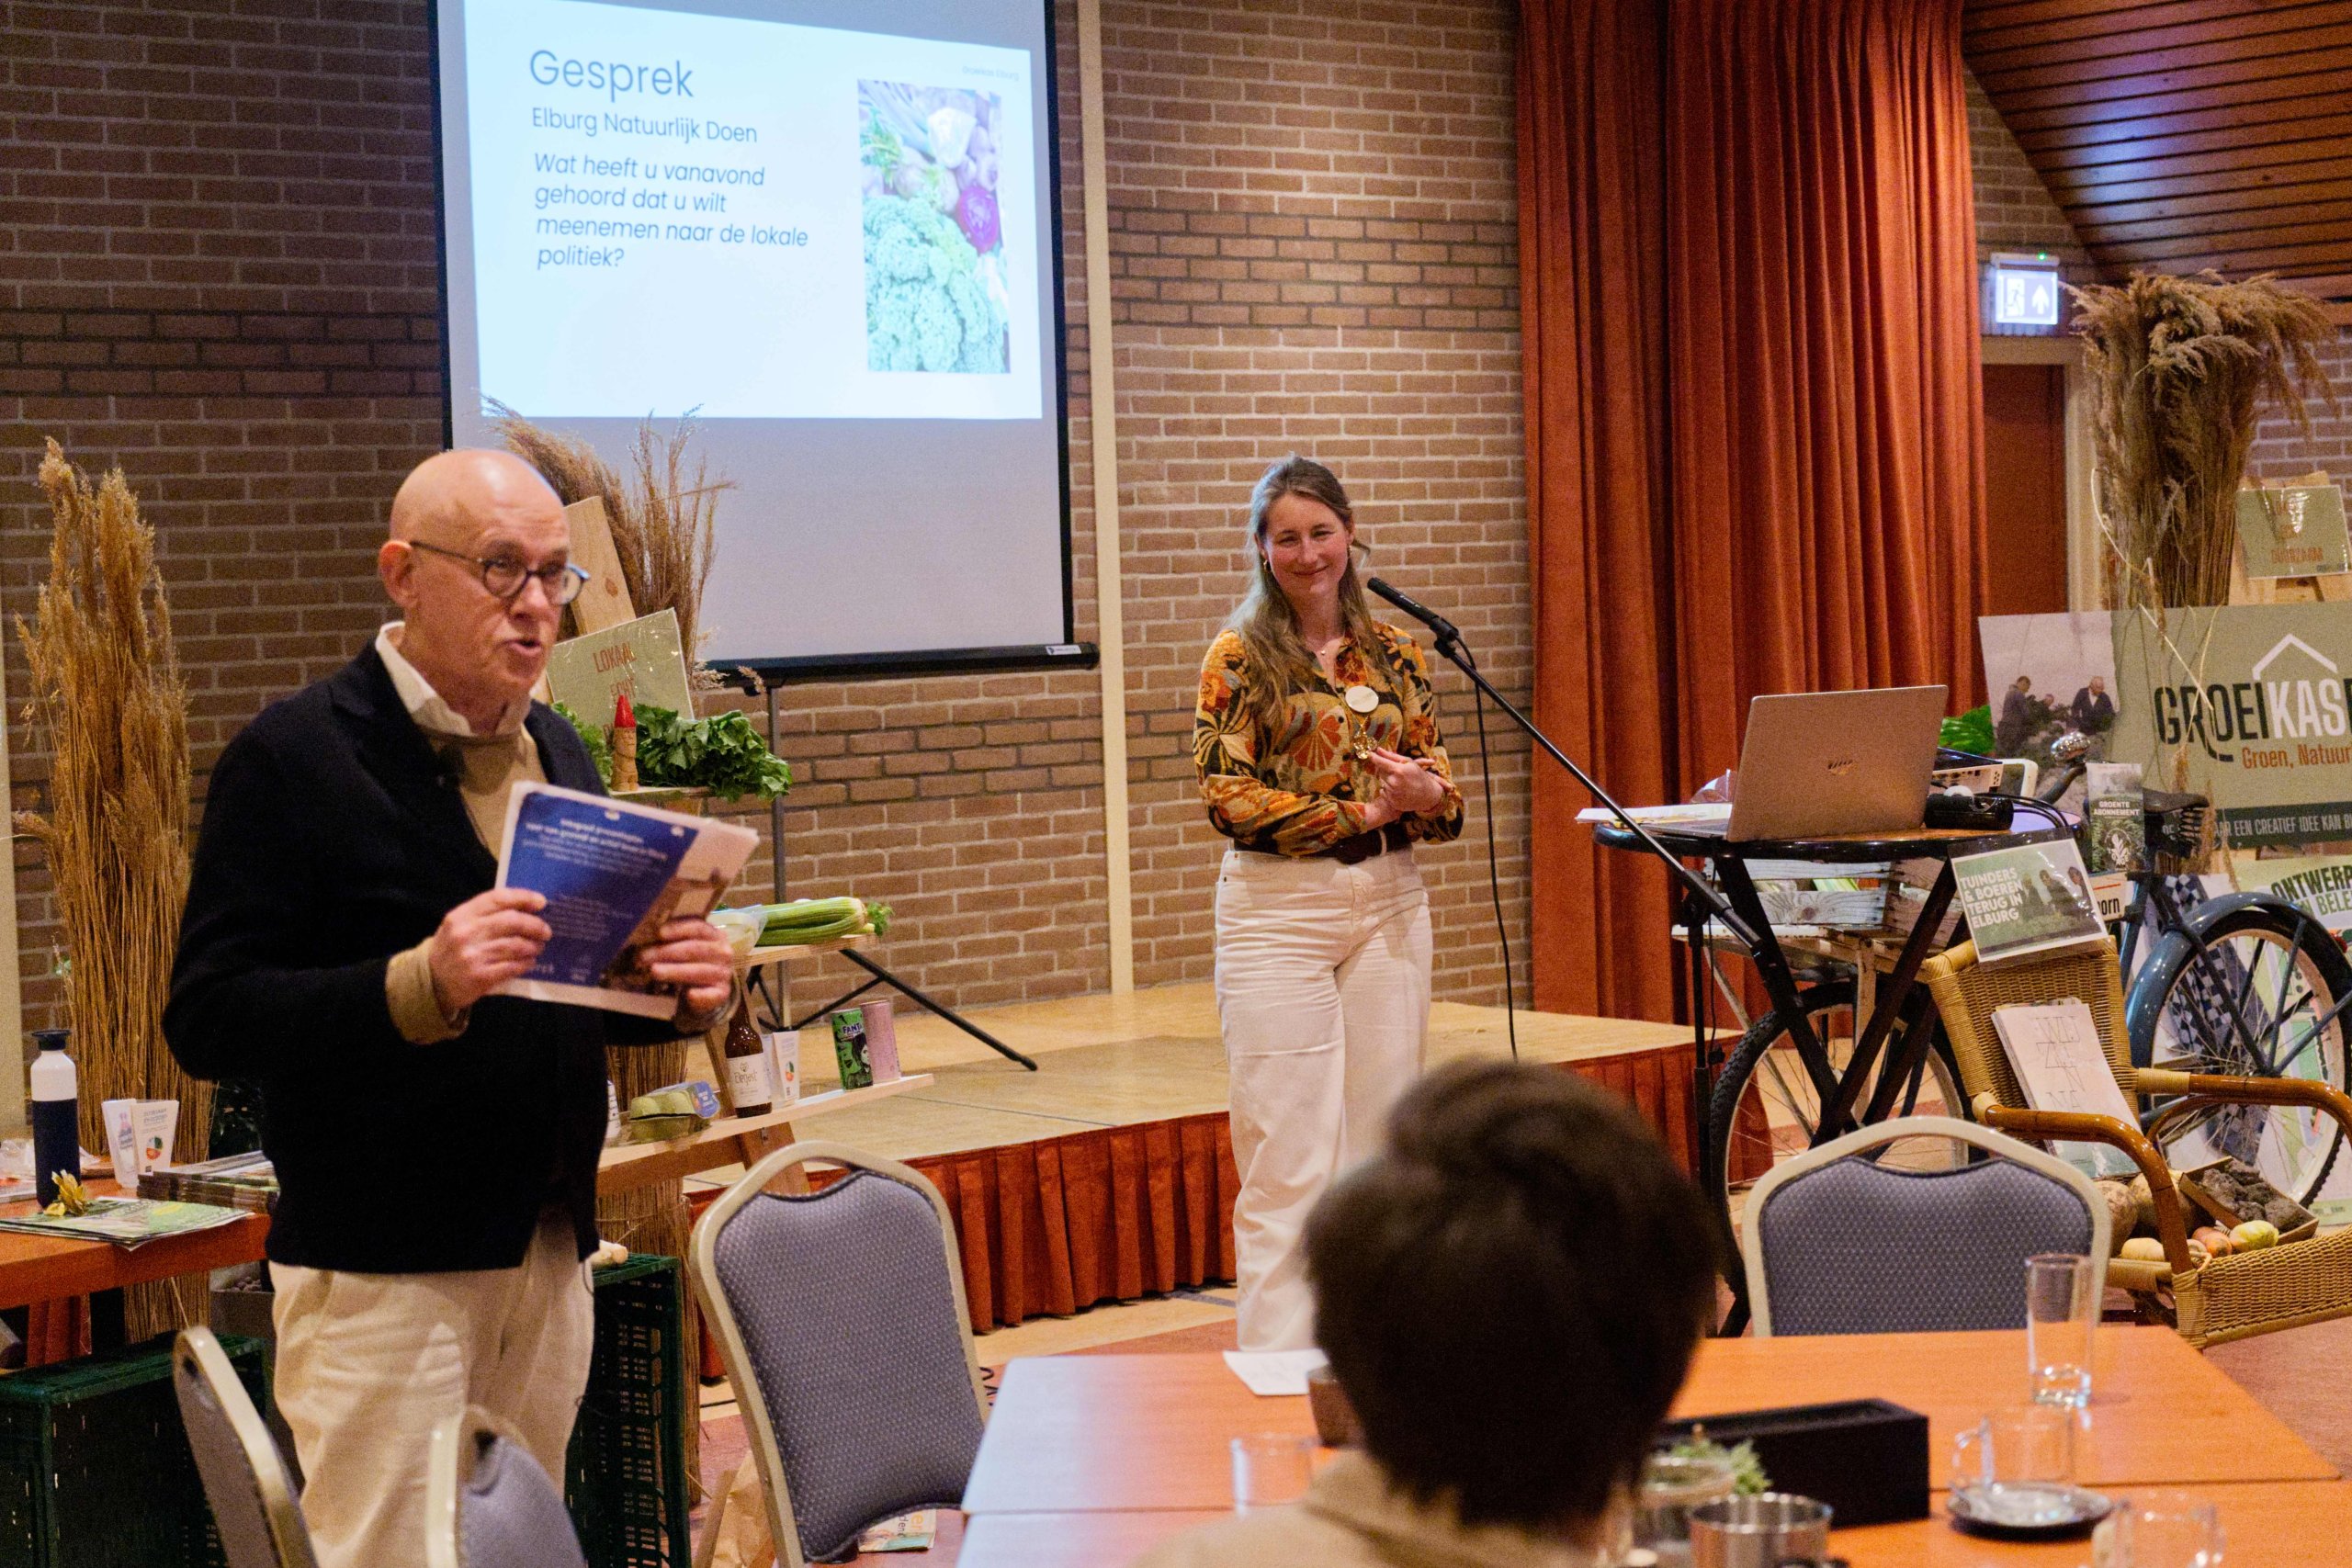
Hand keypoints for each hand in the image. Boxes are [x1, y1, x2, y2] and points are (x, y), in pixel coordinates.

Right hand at [428, 888, 552, 1014]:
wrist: (432, 982)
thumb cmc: (451, 949)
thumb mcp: (458, 925)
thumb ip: (484, 914)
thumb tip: (524, 907)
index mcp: (461, 915)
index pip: (498, 898)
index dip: (523, 898)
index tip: (541, 902)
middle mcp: (466, 933)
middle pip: (512, 921)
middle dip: (535, 925)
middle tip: (545, 931)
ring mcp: (472, 956)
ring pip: (515, 945)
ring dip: (533, 946)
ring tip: (538, 947)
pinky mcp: (479, 977)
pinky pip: (512, 967)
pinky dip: (525, 963)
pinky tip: (529, 962)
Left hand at [637, 917, 734, 1021]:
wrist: (706, 989)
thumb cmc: (691, 962)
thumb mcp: (687, 946)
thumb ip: (674, 940)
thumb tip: (647, 935)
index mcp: (715, 936)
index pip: (698, 928)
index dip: (678, 929)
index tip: (659, 933)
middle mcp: (723, 952)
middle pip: (695, 949)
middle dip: (667, 952)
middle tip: (644, 956)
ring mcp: (724, 973)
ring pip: (699, 971)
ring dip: (675, 971)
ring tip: (654, 971)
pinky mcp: (722, 993)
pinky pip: (711, 994)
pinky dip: (700, 995)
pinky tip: (689, 994)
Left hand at [1367, 748, 1446, 817]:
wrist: (1428, 795)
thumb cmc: (1419, 776)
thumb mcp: (1409, 763)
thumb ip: (1392, 756)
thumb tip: (1378, 749)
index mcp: (1399, 770)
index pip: (1380, 762)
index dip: (1374, 757)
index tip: (1369, 753)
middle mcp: (1394, 782)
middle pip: (1380, 772)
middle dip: (1385, 770)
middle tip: (1395, 771)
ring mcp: (1393, 793)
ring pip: (1382, 782)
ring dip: (1388, 780)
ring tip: (1400, 781)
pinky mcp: (1392, 802)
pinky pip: (1383, 792)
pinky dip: (1388, 790)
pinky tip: (1399, 789)